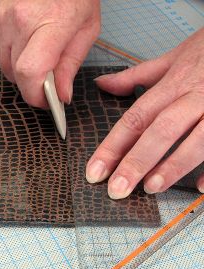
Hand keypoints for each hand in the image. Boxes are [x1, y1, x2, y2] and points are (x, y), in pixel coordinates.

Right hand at [0, 0, 99, 107]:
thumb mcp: (86, 30)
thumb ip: (71, 66)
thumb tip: (61, 96)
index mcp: (50, 23)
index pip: (30, 72)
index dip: (35, 95)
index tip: (45, 101)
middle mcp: (20, 20)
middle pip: (17, 74)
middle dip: (32, 85)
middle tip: (46, 78)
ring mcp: (2, 18)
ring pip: (5, 67)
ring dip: (20, 72)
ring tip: (37, 57)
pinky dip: (9, 59)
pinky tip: (24, 48)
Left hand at [86, 28, 203, 198]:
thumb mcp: (172, 58)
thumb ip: (136, 76)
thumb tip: (102, 83)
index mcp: (173, 84)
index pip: (135, 119)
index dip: (112, 147)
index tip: (95, 171)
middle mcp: (194, 96)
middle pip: (160, 130)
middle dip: (136, 162)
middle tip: (117, 189)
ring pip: (196, 139)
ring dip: (173, 165)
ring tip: (151, 188)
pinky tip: (201, 187)